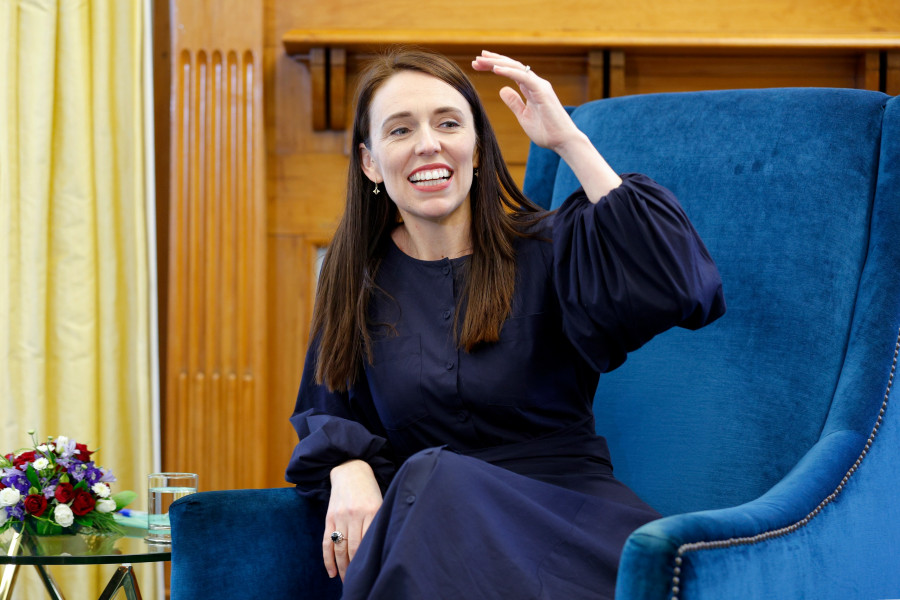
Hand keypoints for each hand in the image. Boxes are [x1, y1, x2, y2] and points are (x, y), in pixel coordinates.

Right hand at [324, 459, 382, 579]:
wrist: (350, 469)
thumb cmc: (369, 489)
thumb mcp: (380, 502)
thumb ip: (379, 522)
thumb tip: (381, 548)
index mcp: (372, 511)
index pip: (369, 542)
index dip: (368, 560)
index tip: (371, 573)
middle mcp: (355, 515)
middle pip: (354, 549)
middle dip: (355, 568)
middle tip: (357, 582)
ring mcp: (340, 516)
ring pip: (340, 548)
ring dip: (342, 567)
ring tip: (346, 581)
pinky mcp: (329, 517)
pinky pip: (326, 542)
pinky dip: (328, 559)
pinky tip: (331, 572)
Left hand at [471, 50, 579, 152]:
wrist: (563, 141)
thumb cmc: (546, 131)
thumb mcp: (524, 116)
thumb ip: (514, 102)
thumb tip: (502, 89)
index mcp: (531, 88)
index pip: (511, 72)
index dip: (495, 66)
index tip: (480, 63)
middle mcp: (535, 83)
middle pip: (511, 66)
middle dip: (493, 61)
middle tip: (476, 59)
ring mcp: (540, 85)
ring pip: (516, 68)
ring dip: (497, 62)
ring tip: (481, 60)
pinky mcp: (542, 91)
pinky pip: (523, 77)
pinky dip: (509, 71)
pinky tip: (495, 69)